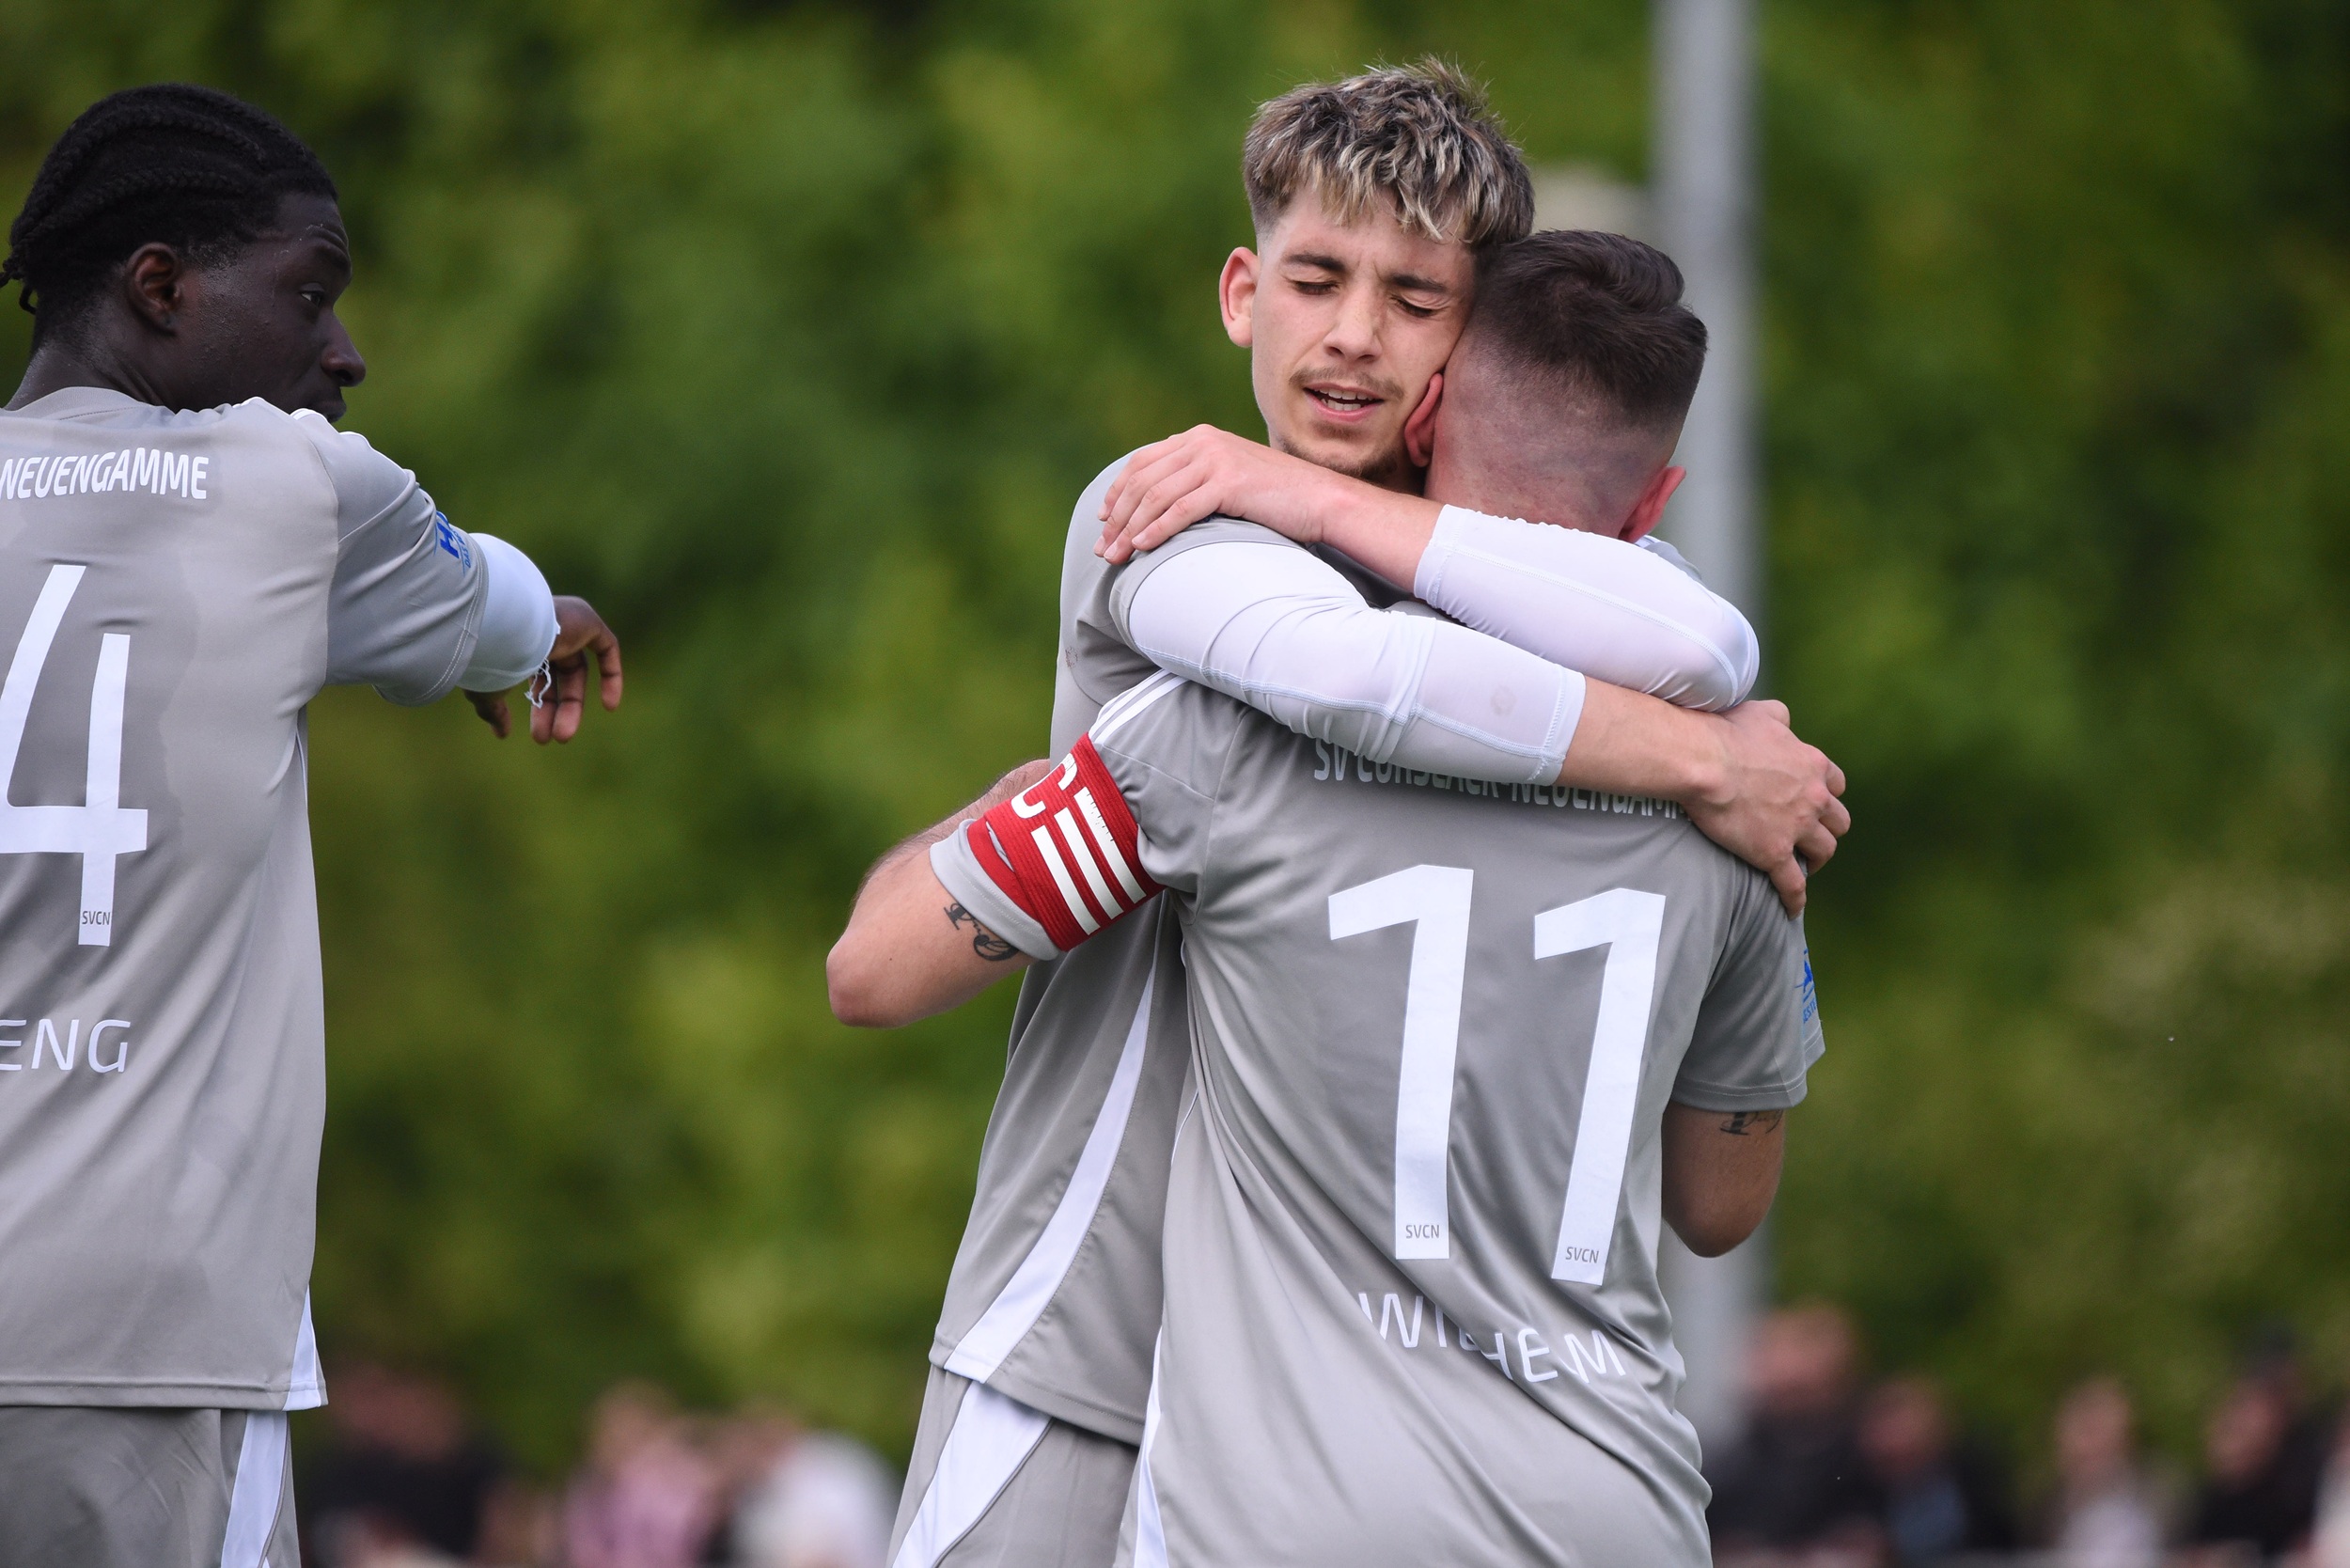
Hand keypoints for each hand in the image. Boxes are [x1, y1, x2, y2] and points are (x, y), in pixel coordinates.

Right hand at [463, 596, 623, 743]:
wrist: (494, 625)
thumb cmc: (486, 656)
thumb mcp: (486, 688)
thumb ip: (493, 710)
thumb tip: (501, 733)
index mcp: (518, 639)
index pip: (535, 674)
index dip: (538, 704)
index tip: (532, 731)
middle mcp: (543, 628)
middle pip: (557, 676)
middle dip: (552, 710)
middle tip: (544, 739)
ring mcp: (564, 623)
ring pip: (575, 671)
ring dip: (571, 706)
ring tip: (561, 736)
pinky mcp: (586, 619)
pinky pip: (607, 648)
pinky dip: (611, 675)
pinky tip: (610, 706)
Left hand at [1097, 425, 1351, 563]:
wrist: (1320, 499)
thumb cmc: (1277, 499)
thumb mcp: (1230, 479)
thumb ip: (1198, 479)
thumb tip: (1162, 504)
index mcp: (1199, 437)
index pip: (1142, 462)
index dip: (1117, 491)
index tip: (1103, 519)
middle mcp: (1203, 442)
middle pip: (1142, 480)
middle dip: (1117, 517)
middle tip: (1103, 548)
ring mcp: (1216, 459)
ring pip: (1156, 496)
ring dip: (1130, 529)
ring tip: (1116, 557)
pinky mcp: (1228, 482)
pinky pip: (1180, 509)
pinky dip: (1156, 530)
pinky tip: (1142, 547)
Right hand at [1685, 700, 1848, 914]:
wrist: (1703, 761)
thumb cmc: (1724, 732)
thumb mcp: (1759, 711)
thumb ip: (1779, 716)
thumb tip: (1784, 717)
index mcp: (1811, 765)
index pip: (1836, 784)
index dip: (1825, 795)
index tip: (1813, 802)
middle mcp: (1813, 797)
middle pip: (1838, 821)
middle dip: (1827, 829)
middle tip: (1810, 836)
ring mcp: (1796, 827)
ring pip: (1824, 851)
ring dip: (1816, 860)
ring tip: (1804, 867)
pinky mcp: (1774, 853)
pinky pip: (1793, 884)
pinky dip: (1795, 898)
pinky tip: (1792, 909)